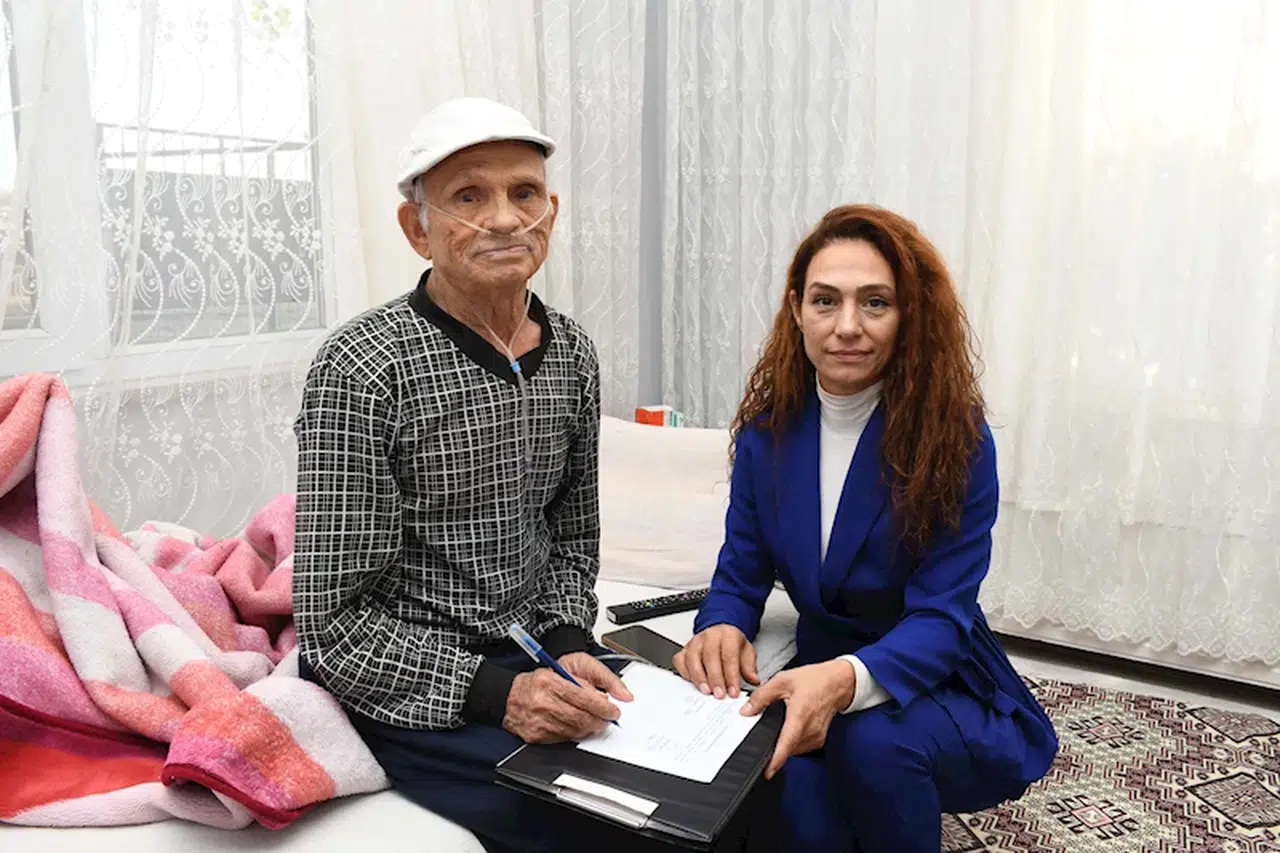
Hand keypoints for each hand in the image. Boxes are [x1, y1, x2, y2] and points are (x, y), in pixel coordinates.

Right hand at [502, 653, 631, 743]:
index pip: (583, 698)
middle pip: (580, 717)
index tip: (614, 711)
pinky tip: (578, 726)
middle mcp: (542, 702)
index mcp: (550, 682)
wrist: (509, 696)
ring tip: (595, 721)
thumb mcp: (567, 667)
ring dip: (590, 728)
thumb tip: (617, 696)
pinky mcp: (535, 736)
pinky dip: (575, 734)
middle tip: (608, 719)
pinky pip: (563, 739)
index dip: (603, 707)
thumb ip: (593, 679)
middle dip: (599, 720)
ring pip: (574, 731)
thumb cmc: (539, 681)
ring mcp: (538, 722)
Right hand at [673, 624, 757, 698]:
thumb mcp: (746, 651)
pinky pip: (680, 661)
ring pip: (692, 658)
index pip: (729, 655)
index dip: (731, 675)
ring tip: (706, 691)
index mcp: (728, 635)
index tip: (733, 692)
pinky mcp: (685, 649)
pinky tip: (693, 683)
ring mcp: (695, 642)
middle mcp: (710, 636)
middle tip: (720, 694)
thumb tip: (754, 680)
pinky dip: (685, 673)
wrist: (720, 632)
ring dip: (699, 677)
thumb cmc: (732, 644)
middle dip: (715, 679)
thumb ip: (749, 666)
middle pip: (710, 657)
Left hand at [740, 660, 856, 778]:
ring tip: (782, 723)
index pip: (787, 743)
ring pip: (793, 750)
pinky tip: (791, 727)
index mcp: (800, 715)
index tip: (767, 772)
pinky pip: (800, 747)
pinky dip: (792, 742)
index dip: (776, 759)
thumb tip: (746, 711)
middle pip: (787, 748)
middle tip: (766, 730)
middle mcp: (810, 730)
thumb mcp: (782, 681)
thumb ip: (761, 696)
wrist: (838, 682)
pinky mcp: (818, 740)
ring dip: (783, 743)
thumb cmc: (815, 680)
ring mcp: (816, 737)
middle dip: (773, 745)